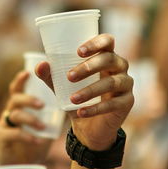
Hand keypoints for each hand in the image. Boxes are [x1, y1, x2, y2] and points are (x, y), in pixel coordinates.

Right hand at [0, 71, 53, 164]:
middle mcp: (9, 112)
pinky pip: (11, 133)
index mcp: (20, 106)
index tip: (28, 72)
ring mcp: (3, 125)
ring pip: (14, 115)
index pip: (18, 88)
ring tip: (43, 127)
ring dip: (30, 120)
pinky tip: (36, 141)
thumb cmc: (35, 142)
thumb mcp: (48, 126)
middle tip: (42, 105)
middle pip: (15, 99)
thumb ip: (55, 114)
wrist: (24, 166)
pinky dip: (25, 136)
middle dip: (28, 99)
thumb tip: (74, 101)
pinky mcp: (0, 138)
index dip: (21, 79)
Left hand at [36, 34, 133, 150]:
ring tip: (73, 99)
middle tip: (69, 76)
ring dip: (90, 90)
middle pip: (109, 59)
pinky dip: (95, 108)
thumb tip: (40, 65)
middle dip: (89, 67)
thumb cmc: (77, 97)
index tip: (78, 51)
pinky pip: (113, 104)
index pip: (107, 41)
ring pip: (111, 82)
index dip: (96, 42)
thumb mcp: (62, 86)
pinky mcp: (127, 102)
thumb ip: (51, 75)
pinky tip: (81, 112)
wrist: (89, 127)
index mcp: (105, 56)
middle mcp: (119, 67)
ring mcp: (126, 84)